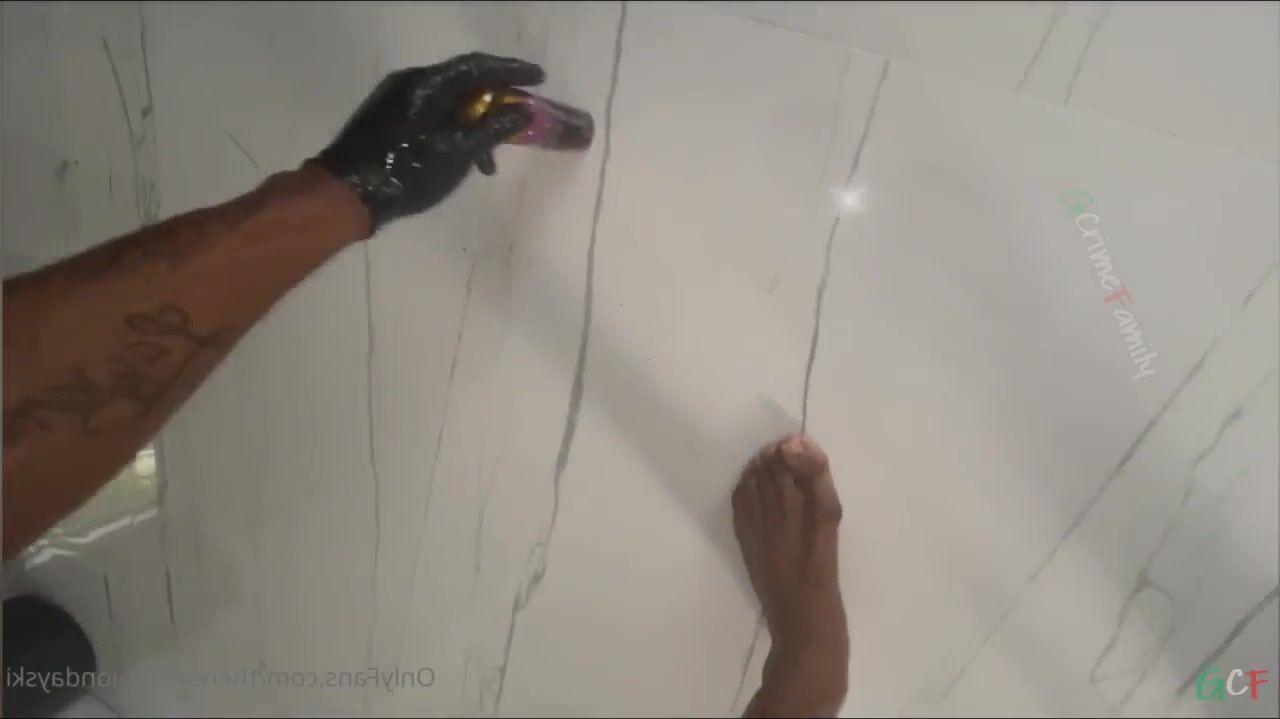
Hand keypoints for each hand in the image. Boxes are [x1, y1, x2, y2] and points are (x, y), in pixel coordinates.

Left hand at [313, 52, 543, 231]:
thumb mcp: (457, 152)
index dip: (512, 71)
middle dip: (496, 101)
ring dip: (475, 124)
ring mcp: (396, 100)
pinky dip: (454, 131)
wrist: (345, 194)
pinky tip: (461, 160)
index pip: (478, 66)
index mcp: (427, 83)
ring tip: (490, 160)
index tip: (540, 78)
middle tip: (521, 115)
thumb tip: (523, 110)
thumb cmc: (406, 171)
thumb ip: (492, 129)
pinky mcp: (388, 119)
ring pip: (448, 103)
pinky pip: (432, 115)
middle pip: (464, 82)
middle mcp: (410, 82)